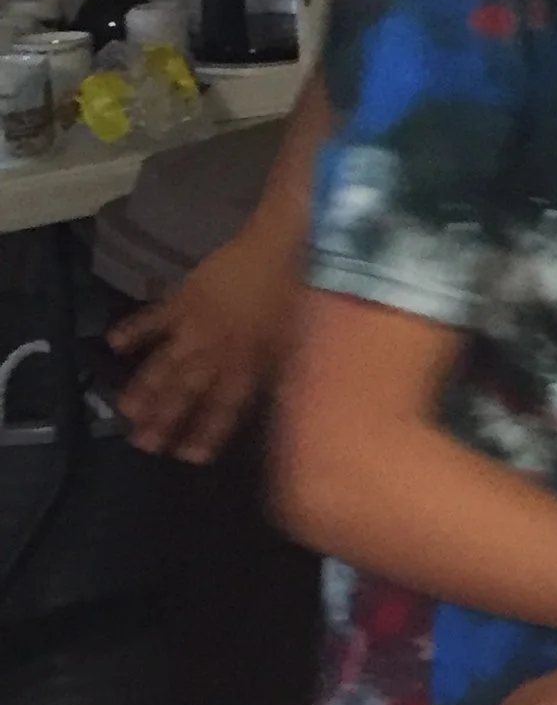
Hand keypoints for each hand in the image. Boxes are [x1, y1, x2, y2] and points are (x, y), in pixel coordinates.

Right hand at [108, 234, 296, 461]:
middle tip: (141, 443)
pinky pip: (152, 319)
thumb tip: (273, 404)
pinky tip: (114, 344)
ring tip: (124, 411)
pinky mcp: (182, 300)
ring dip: (143, 389)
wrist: (281, 247)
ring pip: (164, 365)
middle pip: (185, 393)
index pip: (224, 409)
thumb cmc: (295, 296)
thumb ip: (276, 374)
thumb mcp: (294, 343)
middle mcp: (217, 353)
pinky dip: (133, 330)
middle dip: (163, 420)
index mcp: (248, 366)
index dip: (206, 434)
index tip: (187, 457)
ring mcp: (195, 327)